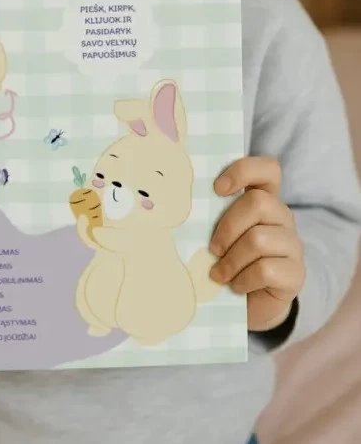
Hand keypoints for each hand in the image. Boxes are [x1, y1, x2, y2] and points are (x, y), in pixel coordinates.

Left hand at [208, 157, 304, 331]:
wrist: (249, 305)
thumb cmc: (228, 261)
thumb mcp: (219, 235)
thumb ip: (211, 216)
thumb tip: (177, 205)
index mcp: (264, 199)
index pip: (268, 169)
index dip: (244, 170)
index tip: (217, 188)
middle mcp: (283, 217)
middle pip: (259, 203)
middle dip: (227, 227)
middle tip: (212, 249)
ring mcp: (292, 245)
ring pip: (259, 239)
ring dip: (231, 260)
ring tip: (219, 274)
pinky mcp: (296, 274)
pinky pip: (266, 270)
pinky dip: (243, 280)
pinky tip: (235, 287)